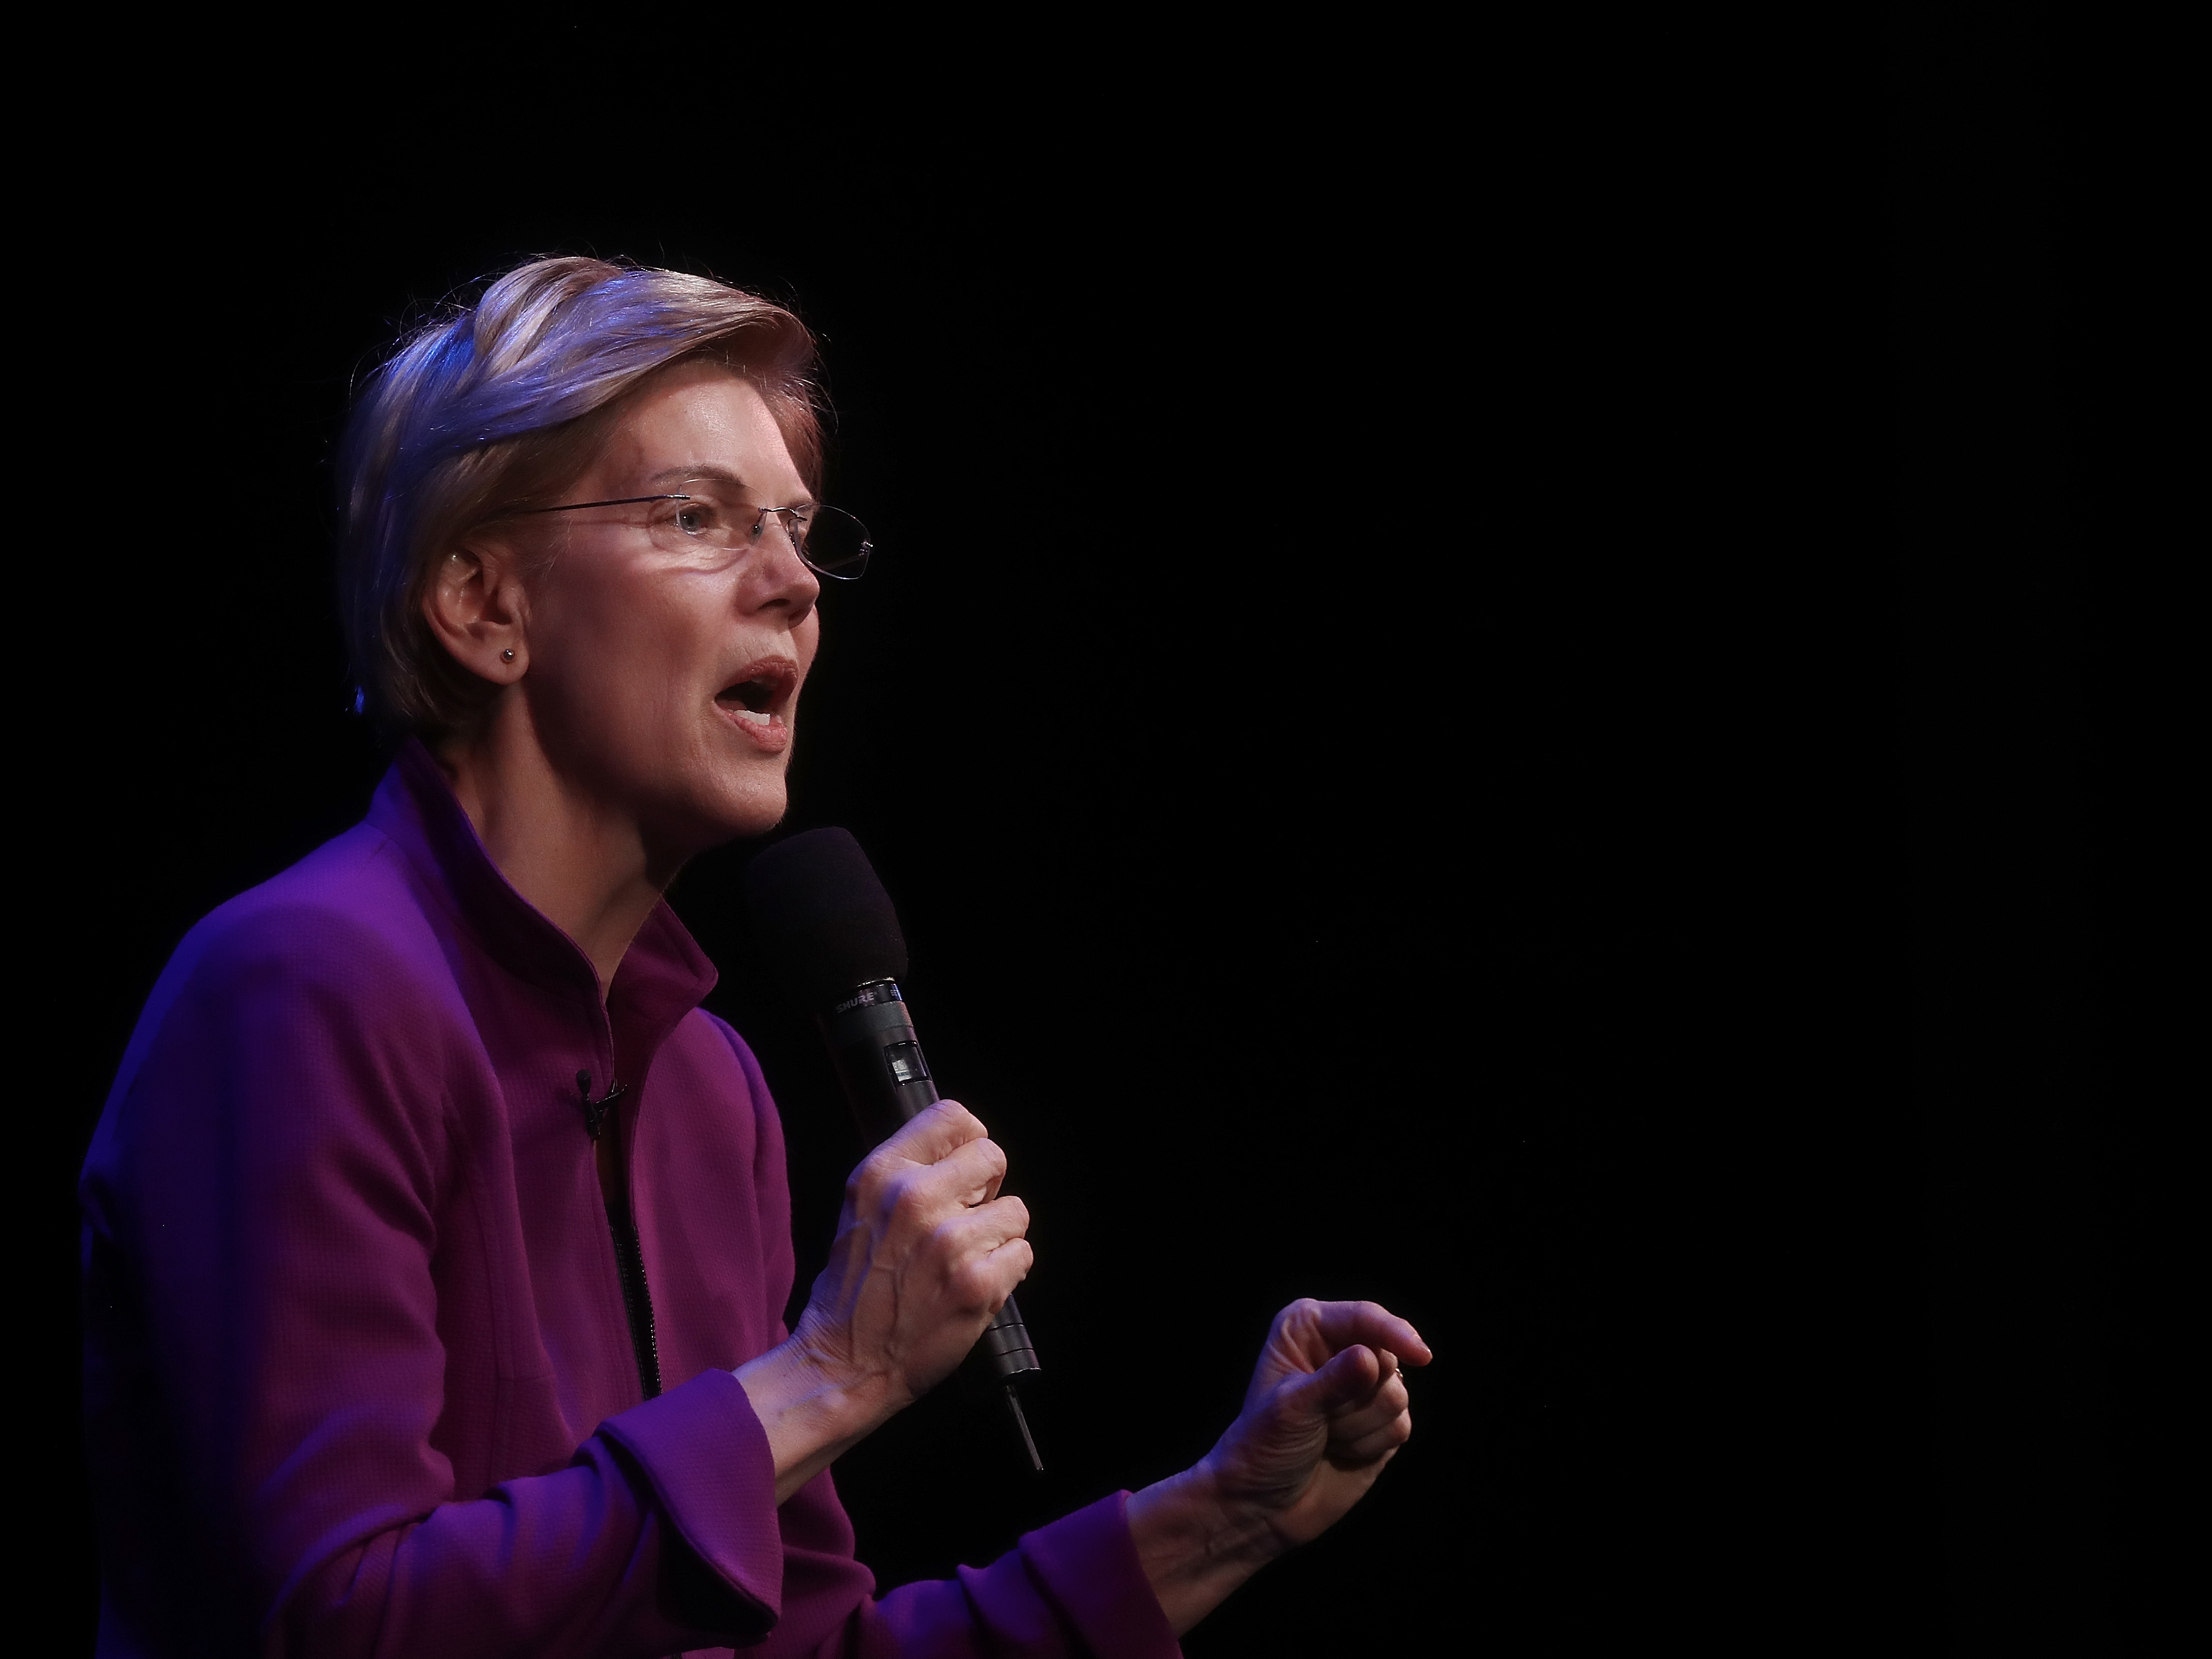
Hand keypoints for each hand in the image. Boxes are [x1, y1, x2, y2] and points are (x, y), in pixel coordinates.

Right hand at [793, 1100, 1032, 1409]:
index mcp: (882, 1173)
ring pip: (1014, 1211)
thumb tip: (960, 1150)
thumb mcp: (860, 1210)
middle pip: (992, 1156)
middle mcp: (914, 1197)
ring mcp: (949, 1240)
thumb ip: (906, 1174)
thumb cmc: (853, 1291)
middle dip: (986, 1191)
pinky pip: (1022, 1254)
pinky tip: (970, 1288)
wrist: (844, 1363)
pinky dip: (1005, 1274)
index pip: (954, 1116)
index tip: (963, 1172)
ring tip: (960, 1264)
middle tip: (962, 1224)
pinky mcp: (977, 1282)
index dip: (968, 1144)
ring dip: (996, 1238)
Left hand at [1207, 1298, 1429, 1548]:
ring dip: (1359, 1427)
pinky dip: (1370, 1445)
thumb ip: (1334, 1380)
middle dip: (1357, 1397)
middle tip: (1321, 1417)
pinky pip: (1401, 1427)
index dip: (1395, 1333)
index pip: (1365, 1318)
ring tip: (1326, 1436)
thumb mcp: (1292, 1406)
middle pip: (1388, 1357)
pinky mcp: (1380, 1422)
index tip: (1421, 1355)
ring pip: (1397, 1395)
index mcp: (1309, 1328)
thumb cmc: (1264, 1444)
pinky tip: (1341, 1452)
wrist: (1263, 1503)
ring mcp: (1363, 1387)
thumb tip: (1371, 1358)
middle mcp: (1340, 1349)